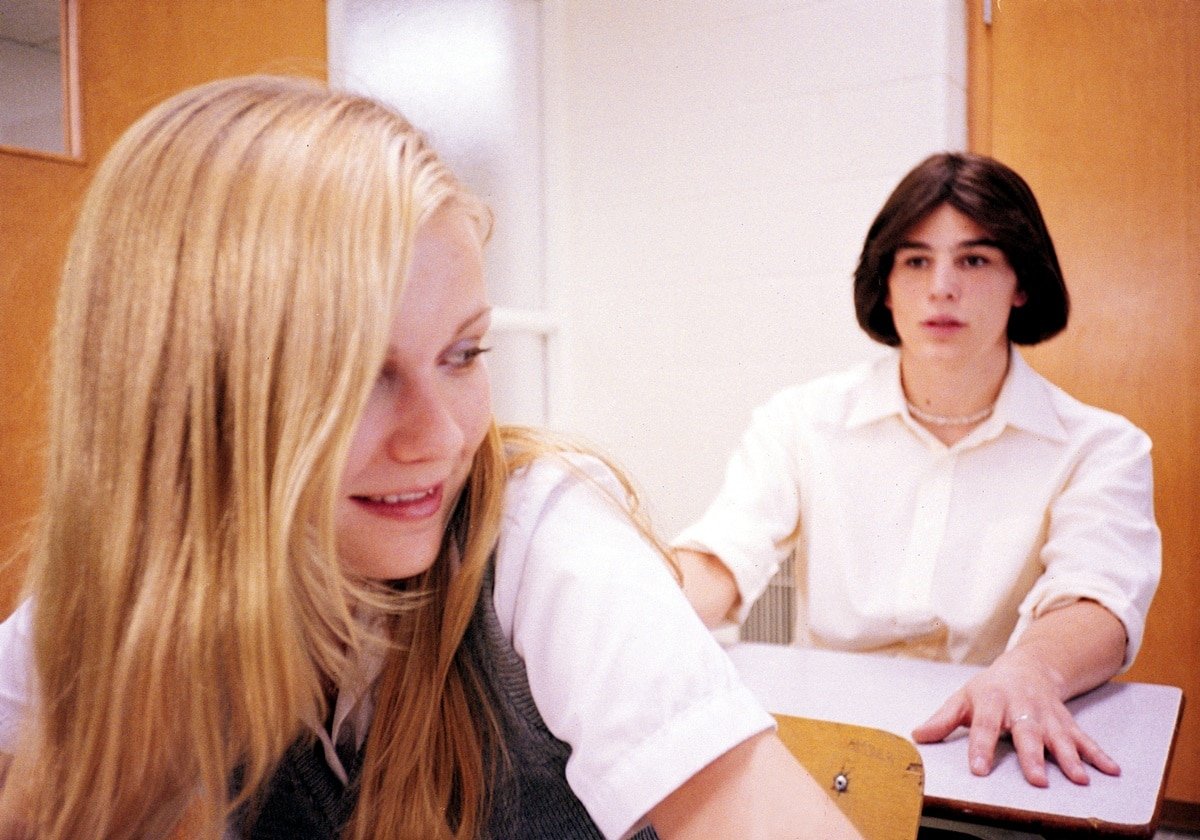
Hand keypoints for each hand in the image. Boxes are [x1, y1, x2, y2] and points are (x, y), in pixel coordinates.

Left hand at [911, 646, 1119, 786]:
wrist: (1027, 666)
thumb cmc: (989, 689)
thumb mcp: (962, 699)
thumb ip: (943, 720)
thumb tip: (918, 736)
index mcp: (992, 701)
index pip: (985, 727)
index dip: (981, 748)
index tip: (979, 770)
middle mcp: (1022, 707)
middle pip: (1027, 734)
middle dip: (1033, 757)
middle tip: (1037, 780)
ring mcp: (1047, 715)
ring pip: (1059, 737)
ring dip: (1070, 758)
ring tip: (1079, 780)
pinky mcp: (1065, 721)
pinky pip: (1084, 738)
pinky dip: (1098, 755)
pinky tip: (1111, 771)